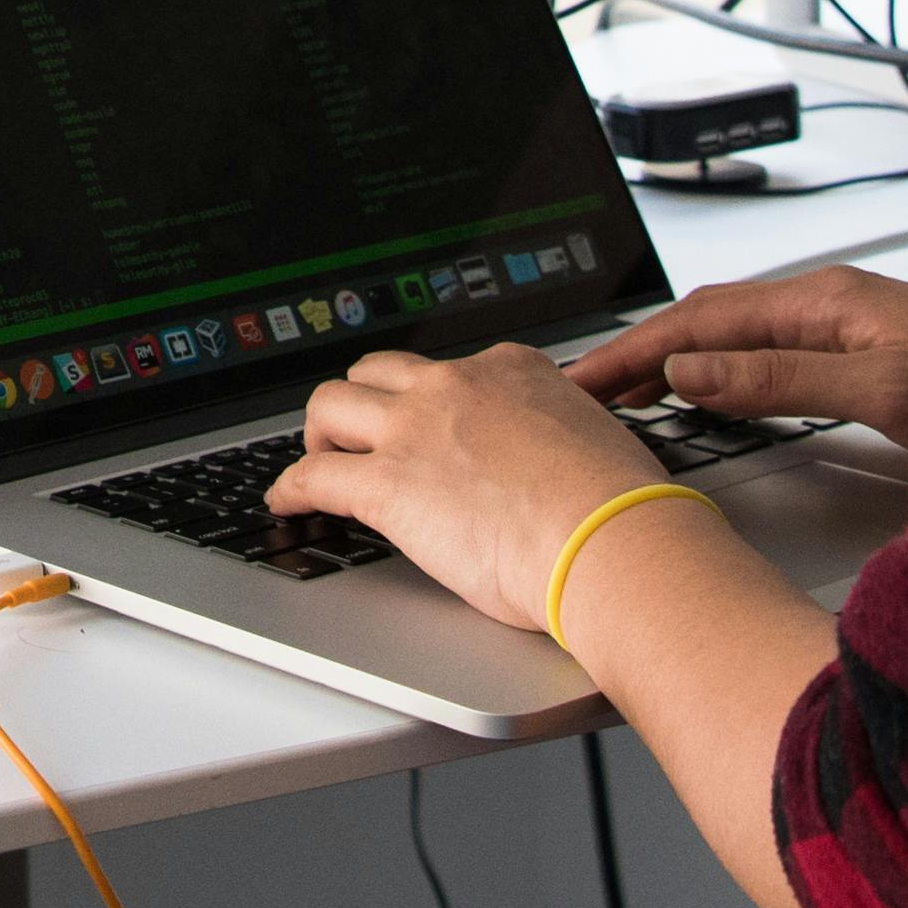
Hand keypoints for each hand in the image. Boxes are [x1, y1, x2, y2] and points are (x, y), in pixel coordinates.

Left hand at [267, 344, 664, 632]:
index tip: (424, 421)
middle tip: (356, 433)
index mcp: (511, 370)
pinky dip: (290, 488)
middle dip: (362, 400)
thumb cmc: (619, 509)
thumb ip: (559, 440)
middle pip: (378, 372)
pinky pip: (313, 475)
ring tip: (317, 458)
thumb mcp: (593, 443)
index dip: (428, 399)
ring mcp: (415, 428)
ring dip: (318, 432)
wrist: (610, 538)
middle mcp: (456, 385)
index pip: (449, 369)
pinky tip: (288, 503)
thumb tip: (557, 465)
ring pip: (331, 404)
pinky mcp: (387, 483)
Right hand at [566, 266, 907, 444]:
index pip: (703, 321)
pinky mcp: (864, 362)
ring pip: (737, 339)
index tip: (586, 381)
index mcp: (827, 300)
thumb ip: (781, 379)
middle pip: (712, 322)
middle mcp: (834, 307)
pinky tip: (709, 396)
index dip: (636, 352)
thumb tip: (690, 372)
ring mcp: (849, 332)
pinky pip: (766, 358)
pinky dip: (718, 375)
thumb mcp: (879, 389)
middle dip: (642, 352)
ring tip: (625, 394)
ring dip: (676, 363)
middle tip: (585, 391)